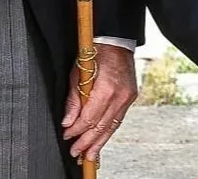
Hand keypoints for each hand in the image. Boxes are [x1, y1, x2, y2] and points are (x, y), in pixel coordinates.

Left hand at [61, 43, 136, 161]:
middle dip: (87, 142)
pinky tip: (101, 140)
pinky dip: (108, 132)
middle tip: (76, 152)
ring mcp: (127, 97)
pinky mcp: (130, 97)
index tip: (67, 135)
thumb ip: (73, 100)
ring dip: (99, 142)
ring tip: (89, 156)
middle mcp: (120, 95)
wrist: (116, 41)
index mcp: (106, 88)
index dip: (76, 130)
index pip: (89, 118)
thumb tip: (68, 122)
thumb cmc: (96, 52)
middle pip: (101, 126)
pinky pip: (118, 120)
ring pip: (111, 127)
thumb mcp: (78, 73)